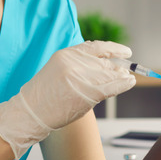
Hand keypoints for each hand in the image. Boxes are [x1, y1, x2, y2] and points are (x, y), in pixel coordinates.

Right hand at [0, 41, 135, 158]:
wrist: (30, 113)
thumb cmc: (44, 96)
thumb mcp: (59, 71)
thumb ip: (78, 66)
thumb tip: (105, 67)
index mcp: (66, 54)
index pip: (95, 47)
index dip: (113, 49)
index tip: (125, 51)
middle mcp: (74, 62)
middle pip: (105, 62)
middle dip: (118, 67)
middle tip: (126, 71)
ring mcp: (80, 77)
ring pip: (110, 74)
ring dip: (122, 77)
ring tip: (128, 78)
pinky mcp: (87, 92)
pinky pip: (112, 86)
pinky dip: (124, 84)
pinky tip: (129, 83)